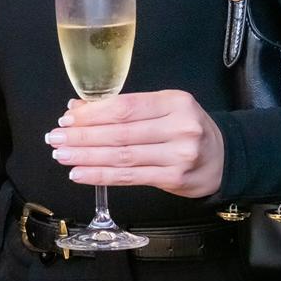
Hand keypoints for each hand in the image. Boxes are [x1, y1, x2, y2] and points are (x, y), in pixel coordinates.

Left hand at [45, 90, 225, 198]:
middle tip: (55, 138)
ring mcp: (178, 155)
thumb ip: (126, 108)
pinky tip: (80, 173)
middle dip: (83, 135)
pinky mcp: (174, 179)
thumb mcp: (164, 108)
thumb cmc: (186, 129)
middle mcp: (179, 127)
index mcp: (175, 102)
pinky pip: (130, 177)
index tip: (67, 118)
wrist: (225, 158)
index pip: (125, 107)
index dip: (92, 114)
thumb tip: (78, 109)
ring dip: (86, 156)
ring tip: (61, 155)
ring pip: (122, 156)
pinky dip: (101, 175)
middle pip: (121, 132)